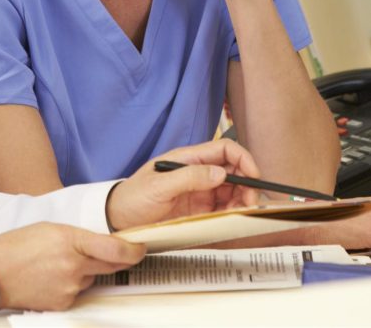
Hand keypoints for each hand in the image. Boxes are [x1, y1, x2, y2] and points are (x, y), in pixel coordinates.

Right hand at [0, 223, 144, 310]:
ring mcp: (69, 288)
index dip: (134, 250)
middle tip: (110, 252)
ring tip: (58, 263)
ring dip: (85, 271)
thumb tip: (101, 244)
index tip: (141, 248)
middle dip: (114, 259)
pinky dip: (71, 285)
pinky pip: (77, 292)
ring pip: (91, 278)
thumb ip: (78, 237)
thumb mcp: (50, 229)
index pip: (115, 249)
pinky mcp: (62, 303)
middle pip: (110, 265)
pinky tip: (52, 277)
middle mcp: (74, 266)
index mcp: (71, 241)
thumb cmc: (16, 246)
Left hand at [105, 139, 261, 231]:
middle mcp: (197, 173)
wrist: (117, 220)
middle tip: (249, 202)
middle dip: (247, 183)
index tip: (253, 176)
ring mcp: (199, 192)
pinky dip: (232, 212)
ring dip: (241, 200)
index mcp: (189, 159)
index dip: (243, 159)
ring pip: (232, 191)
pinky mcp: (199, 210)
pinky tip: (231, 218)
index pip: (225, 150)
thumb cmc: (132, 198)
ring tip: (239, 212)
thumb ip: (189, 178)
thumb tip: (220, 173)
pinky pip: (223, 208)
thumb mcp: (158, 186)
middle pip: (233, 171)